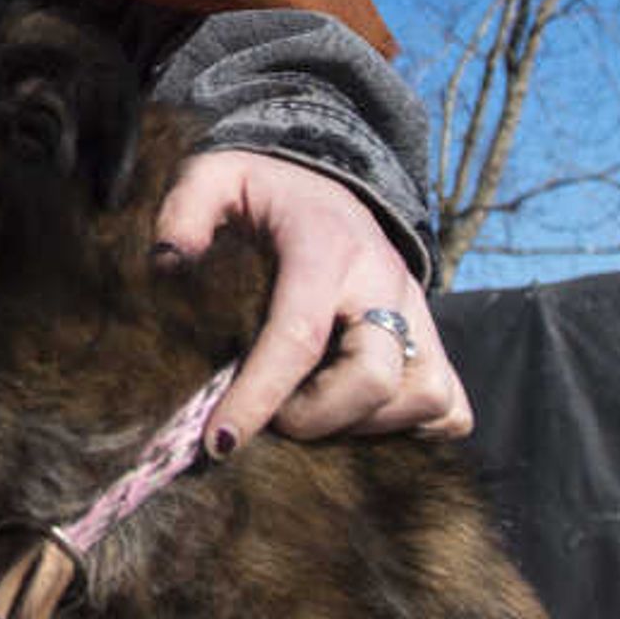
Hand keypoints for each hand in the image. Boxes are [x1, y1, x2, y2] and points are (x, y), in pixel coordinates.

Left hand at [154, 149, 468, 453]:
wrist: (327, 178)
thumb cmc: (263, 193)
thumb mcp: (215, 178)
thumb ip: (185, 212)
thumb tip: (168, 265)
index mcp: (325, 246)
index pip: (299, 334)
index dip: (260, 395)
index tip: (220, 440)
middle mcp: (384, 279)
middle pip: (373, 377)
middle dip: (315, 417)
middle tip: (274, 416)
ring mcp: (419, 312)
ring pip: (423, 396)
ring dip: (363, 425)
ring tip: (313, 411)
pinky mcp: (437, 338)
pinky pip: (451, 408)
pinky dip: (413, 428)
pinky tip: (362, 417)